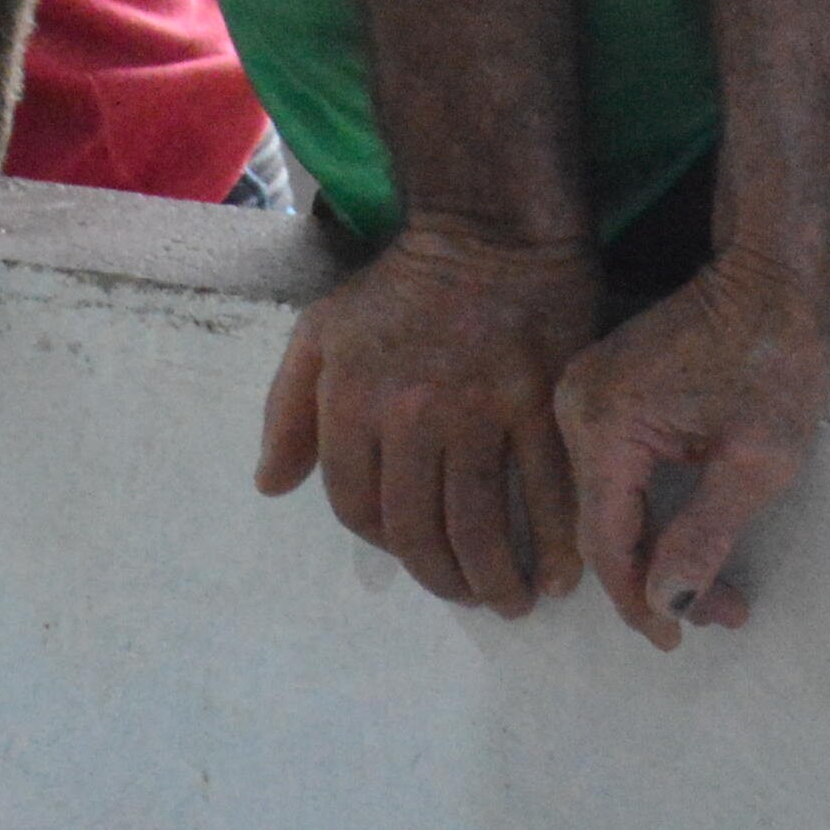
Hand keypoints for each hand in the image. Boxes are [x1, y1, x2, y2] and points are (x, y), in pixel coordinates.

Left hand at [253, 221, 604, 614]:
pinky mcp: (539, 402)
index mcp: (350, 400)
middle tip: (468, 596)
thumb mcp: (321, 333)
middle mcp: (408, 413)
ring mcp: (477, 410)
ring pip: (479, 525)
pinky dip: (554, 546)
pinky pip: (545, 492)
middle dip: (442, 579)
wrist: (487, 229)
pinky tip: (559, 573)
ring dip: (495, 580)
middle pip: (418, 530)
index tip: (411, 554)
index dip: (384, 544)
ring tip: (510, 600)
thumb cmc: (400, 285)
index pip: (357, 508)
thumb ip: (287, 410)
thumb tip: (270, 485)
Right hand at [555, 251, 829, 649]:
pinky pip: (611, 473)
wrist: (774, 274)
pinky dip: (647, 512)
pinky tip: (686, 540)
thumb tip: (667, 603)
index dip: (638, 600)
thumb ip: (705, 534)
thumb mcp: (758, 460)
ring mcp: (581, 395)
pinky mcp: (600, 391)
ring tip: (715, 591)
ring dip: (654, 550)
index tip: (678, 642)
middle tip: (716, 618)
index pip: (605, 540)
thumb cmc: (776, 360)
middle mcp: (574, 407)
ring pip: (604, 504)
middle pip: (599, 525)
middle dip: (655, 581)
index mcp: (604, 422)